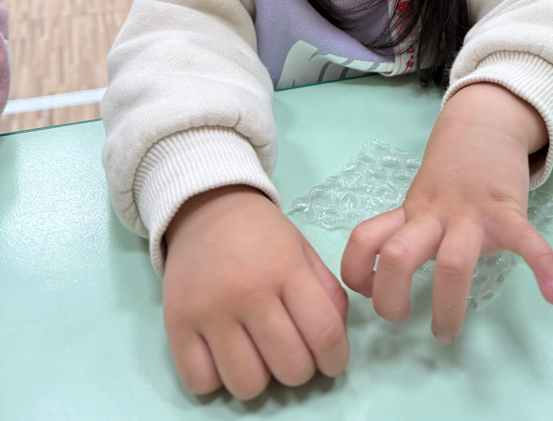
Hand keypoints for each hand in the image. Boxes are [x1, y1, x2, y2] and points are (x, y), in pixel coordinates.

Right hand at [163, 186, 348, 399]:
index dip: (336, 359)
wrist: (206, 208)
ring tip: (258, 354)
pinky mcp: (176, 323)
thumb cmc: (262, 235)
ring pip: (247, 385)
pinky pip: (201, 383)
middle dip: (300, 370)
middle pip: (289, 367)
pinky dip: (217, 380)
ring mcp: (208, 310)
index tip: (332, 361)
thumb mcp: (304, 251)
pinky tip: (225, 356)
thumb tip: (334, 343)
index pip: (324, 333)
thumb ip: (328, 294)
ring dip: (260, 379)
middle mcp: (247, 291)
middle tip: (293, 353)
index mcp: (285, 268)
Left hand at [341, 84, 552, 343]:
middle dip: (391, 298)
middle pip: (398, 257)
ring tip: (447, 333)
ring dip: (447, 306)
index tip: (367, 293)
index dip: (355, 270)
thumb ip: (408, 229)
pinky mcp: (507, 212)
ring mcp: (470, 214)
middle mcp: (433, 215)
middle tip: (402, 320)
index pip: (365, 238)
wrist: (483, 123)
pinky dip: (543, 266)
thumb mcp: (421, 198)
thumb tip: (390, 275)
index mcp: (411, 213)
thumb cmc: (453, 172)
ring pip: (451, 263)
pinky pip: (526, 241)